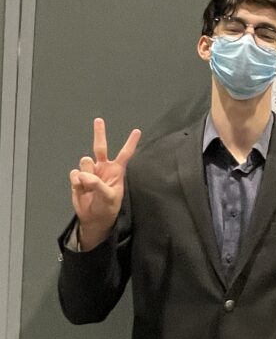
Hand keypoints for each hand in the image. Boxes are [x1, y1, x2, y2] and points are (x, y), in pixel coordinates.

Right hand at [69, 118, 140, 249]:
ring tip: (89, 187)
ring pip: (85, 161)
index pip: (124, 154)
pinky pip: (74, 173)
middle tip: (99, 120)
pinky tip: (81, 189)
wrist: (94, 218)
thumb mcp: (109, 197)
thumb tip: (84, 174)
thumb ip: (97, 184)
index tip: (137, 131)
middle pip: (100, 147)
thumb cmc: (107, 207)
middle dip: (99, 133)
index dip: (130, 143)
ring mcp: (90, 172)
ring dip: (86, 173)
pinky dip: (77, 181)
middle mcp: (103, 168)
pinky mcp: (78, 178)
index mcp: (116, 171)